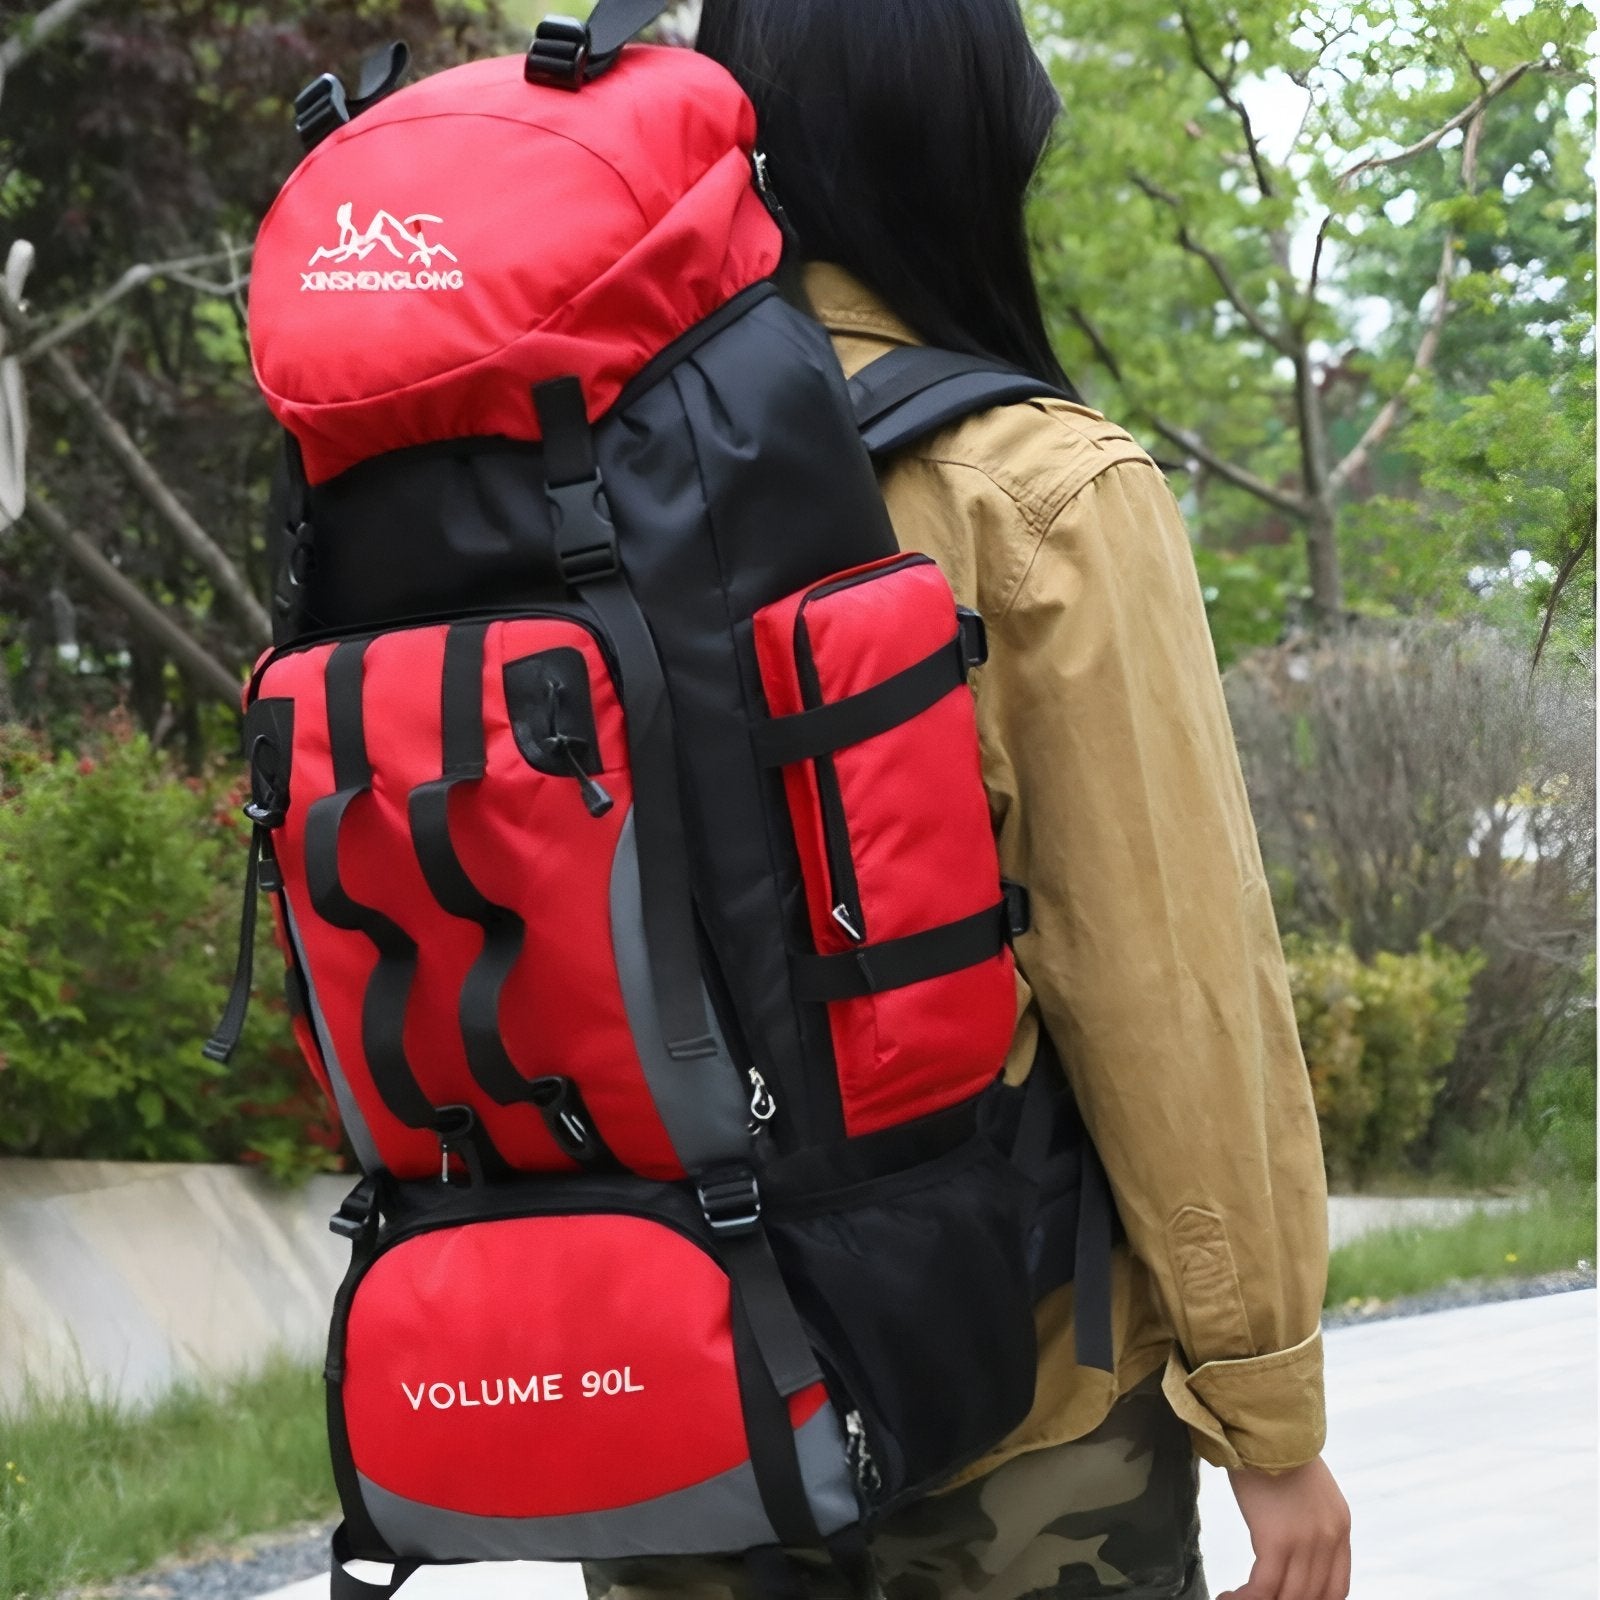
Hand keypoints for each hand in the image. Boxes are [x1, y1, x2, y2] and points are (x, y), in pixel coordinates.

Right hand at [1217, 1455, 1350, 1599]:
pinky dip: (1245, 1598)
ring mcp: (1305, 1542)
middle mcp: (1329, 1539)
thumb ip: (1310, 1522)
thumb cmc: (1275, 1449)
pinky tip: (1228, 1596)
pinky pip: (1264, 1588)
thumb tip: (1291, 1549)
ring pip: (1287, 1597)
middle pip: (1311, 1597)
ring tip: (1234, 1599)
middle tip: (1255, 1599)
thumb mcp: (1309, 1489)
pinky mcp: (1276, 1540)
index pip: (1336, 1588)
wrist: (1263, 1423)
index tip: (1284, 1598)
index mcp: (1340, 1527)